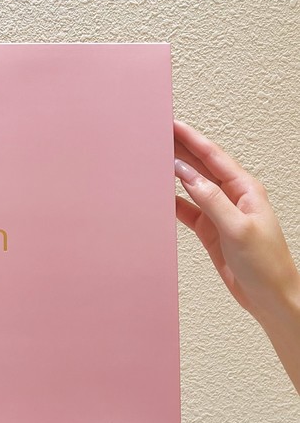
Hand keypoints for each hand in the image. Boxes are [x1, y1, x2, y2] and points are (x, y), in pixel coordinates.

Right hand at [173, 118, 299, 327]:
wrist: (270, 297)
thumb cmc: (266, 264)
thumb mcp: (237, 228)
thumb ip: (210, 199)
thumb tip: (186, 173)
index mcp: (245, 189)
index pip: (213, 156)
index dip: (191, 138)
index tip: (172, 125)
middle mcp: (232, 196)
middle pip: (201, 165)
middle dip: (180, 148)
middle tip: (157, 134)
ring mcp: (220, 212)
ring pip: (191, 185)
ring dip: (174, 172)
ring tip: (153, 157)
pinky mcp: (210, 229)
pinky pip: (187, 209)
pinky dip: (172, 200)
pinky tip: (158, 194)